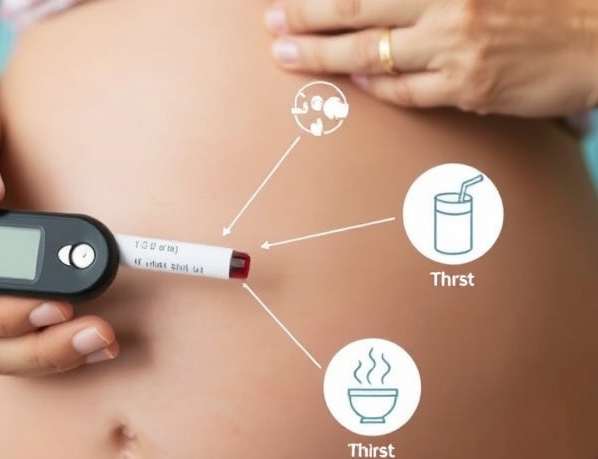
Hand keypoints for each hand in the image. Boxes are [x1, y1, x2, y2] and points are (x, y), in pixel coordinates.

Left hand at [265, 0, 597, 116]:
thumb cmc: (545, 2)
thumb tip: (379, 3)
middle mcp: (449, 7)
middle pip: (356, 10)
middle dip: (307, 18)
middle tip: (272, 24)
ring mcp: (457, 49)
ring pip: (370, 56)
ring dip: (323, 56)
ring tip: (290, 56)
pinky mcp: (469, 88)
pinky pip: (405, 92)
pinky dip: (375, 87)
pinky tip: (352, 82)